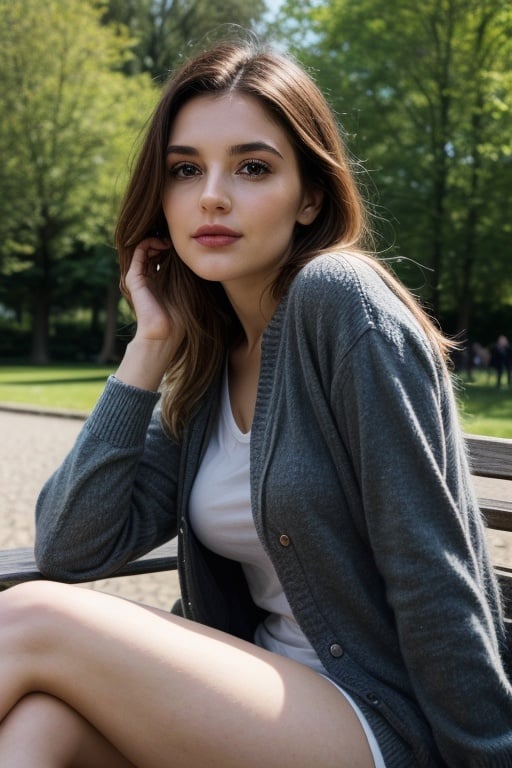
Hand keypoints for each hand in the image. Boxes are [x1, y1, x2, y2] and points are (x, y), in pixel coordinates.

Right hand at [116, 237, 184, 390]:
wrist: (164, 334)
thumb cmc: (180, 318)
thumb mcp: (190, 291)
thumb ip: (191, 277)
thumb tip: (205, 261)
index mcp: (159, 280)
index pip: (162, 255)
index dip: (173, 245)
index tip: (186, 242)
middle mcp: (148, 277)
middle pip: (153, 249)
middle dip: (164, 239)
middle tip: (177, 237)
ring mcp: (140, 277)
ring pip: (145, 248)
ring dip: (157, 238)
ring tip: (170, 240)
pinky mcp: (134, 278)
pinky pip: (138, 252)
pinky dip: (148, 242)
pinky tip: (163, 243)